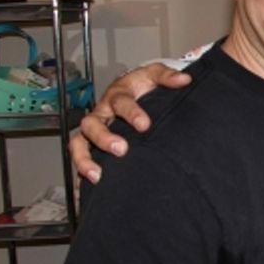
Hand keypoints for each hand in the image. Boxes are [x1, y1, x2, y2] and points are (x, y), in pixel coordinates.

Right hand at [72, 63, 189, 182]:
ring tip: (97, 175)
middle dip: (104, 138)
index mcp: (117, 95)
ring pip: (78, 143)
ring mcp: (94, 130)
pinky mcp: (92, 144)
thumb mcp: (154, 75)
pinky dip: (80, 175)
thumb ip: (167, 77)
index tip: (144, 124)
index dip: (131, 113)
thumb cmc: (142, 84)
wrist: (132, 89)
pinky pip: (81, 159)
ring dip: (84, 160)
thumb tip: (184, 79)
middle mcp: (102, 112)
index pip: (120, 102)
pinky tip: (84, 189)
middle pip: (92, 124)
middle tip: (121, 149)